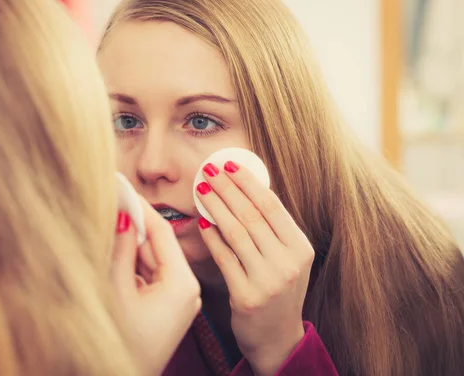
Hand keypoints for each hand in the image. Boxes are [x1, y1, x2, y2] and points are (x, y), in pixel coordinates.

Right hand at [111, 197, 200, 375]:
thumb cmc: (121, 343)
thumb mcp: (116, 291)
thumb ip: (120, 250)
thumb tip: (122, 214)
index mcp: (182, 284)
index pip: (161, 232)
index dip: (140, 206)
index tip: (123, 185)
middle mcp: (186, 289)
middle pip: (157, 245)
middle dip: (133, 223)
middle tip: (113, 197)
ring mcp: (178, 299)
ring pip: (152, 259)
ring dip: (130, 242)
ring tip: (110, 216)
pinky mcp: (166, 307)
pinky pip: (150, 275)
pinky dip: (132, 262)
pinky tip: (114, 247)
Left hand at [196, 161, 313, 375]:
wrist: (277, 337)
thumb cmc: (278, 290)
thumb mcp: (287, 259)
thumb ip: (273, 230)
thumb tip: (246, 189)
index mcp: (301, 248)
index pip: (272, 206)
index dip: (249, 183)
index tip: (230, 165)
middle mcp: (288, 263)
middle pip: (252, 215)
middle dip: (227, 188)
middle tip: (208, 170)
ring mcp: (268, 281)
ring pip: (236, 233)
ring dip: (216, 206)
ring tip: (202, 189)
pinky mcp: (247, 297)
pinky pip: (224, 258)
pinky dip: (212, 237)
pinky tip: (202, 222)